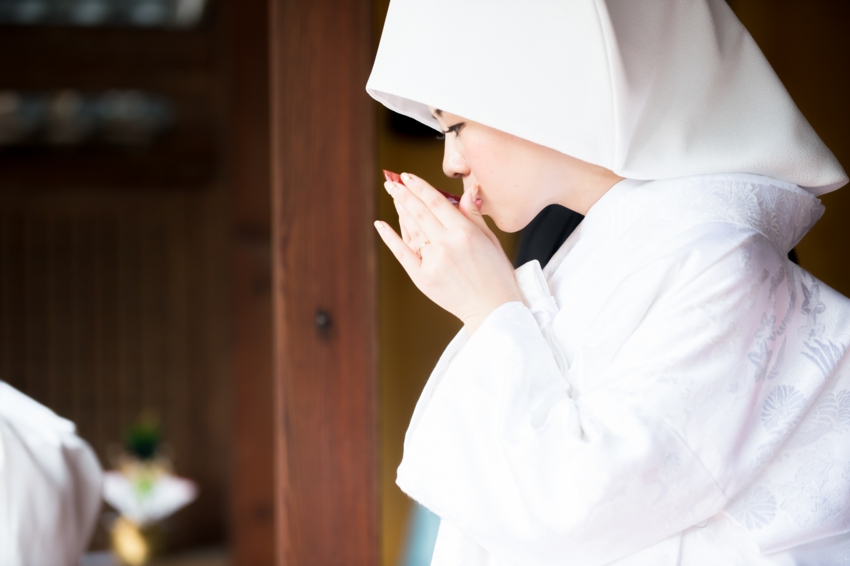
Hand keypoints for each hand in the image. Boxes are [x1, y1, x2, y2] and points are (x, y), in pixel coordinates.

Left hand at [375, 172, 521, 334]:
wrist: (493, 308)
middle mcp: (446, 244)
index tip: (407, 176)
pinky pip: (402, 253)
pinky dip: (390, 237)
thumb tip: (468, 190)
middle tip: (391, 181)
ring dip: (400, 210)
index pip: (436, 201)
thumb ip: (473, 215)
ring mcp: (433, 262)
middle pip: (419, 212)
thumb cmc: (496, 273)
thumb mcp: (490, 240)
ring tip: (393, 196)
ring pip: (411, 229)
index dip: (419, 186)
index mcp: (465, 232)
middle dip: (403, 193)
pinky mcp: (423, 278)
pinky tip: (381, 224)